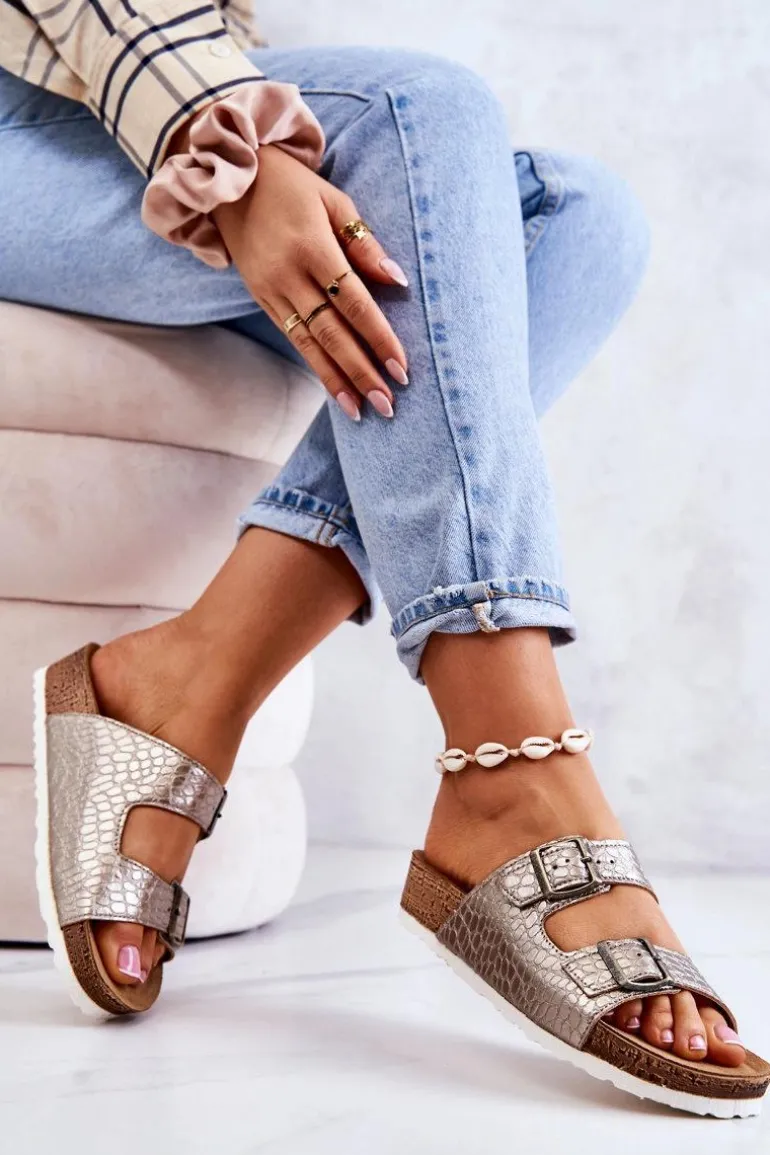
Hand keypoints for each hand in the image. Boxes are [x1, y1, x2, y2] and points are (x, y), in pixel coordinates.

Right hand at [214, 144, 408, 419]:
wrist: (226, 179)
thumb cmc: (290, 185)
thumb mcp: (333, 200)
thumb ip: (364, 243)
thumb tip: (397, 281)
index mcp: (312, 247)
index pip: (354, 302)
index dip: (379, 337)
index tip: (401, 368)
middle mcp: (289, 275)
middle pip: (332, 333)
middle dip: (361, 371)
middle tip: (387, 404)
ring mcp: (271, 291)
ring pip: (309, 344)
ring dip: (338, 380)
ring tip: (362, 410)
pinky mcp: (261, 299)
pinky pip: (293, 339)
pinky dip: (316, 366)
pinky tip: (335, 389)